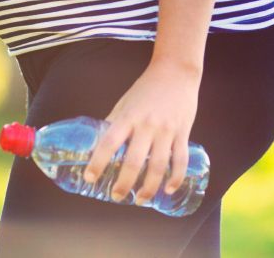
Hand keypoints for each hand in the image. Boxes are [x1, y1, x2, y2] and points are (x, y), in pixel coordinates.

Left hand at [83, 57, 201, 204]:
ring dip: (149, 187)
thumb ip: (115, 123)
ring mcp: (166, 130)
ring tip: (140, 199)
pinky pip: (180, 160)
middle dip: (124, 183)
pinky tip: (168, 189)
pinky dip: (175, 178)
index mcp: (128, 117)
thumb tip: (100, 145)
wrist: (176, 72)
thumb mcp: (125, 103)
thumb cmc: (146, 89)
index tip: (89, 177)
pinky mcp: (183, 133)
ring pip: (158, 166)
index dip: (98, 162)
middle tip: (116, 196)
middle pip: (133, 161)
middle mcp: (146, 125)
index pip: (108, 143)